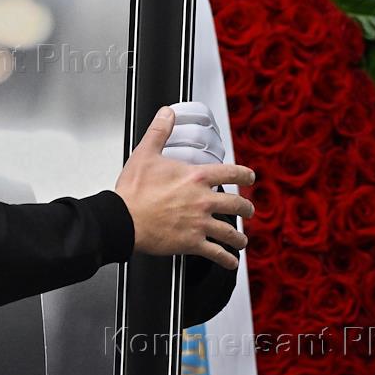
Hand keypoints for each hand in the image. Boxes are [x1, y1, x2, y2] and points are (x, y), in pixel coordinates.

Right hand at [114, 106, 254, 266]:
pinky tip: (230, 261)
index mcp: (196, 177)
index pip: (231, 173)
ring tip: (241, 240)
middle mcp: (203, 200)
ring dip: (239, 236)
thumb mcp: (145, 154)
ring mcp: (200, 223)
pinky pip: (216, 253)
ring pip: (230, 231)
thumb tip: (166, 113)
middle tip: (248, 210)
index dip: (245, 175)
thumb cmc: (133, 191)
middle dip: (246, 208)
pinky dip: (226, 259)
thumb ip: (159, 132)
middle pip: (237, 204)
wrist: (124, 220)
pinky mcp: (192, 243)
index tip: (250, 177)